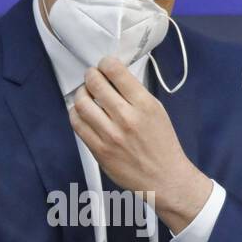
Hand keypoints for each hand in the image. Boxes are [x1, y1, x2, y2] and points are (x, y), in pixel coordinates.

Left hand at [69, 55, 211, 234]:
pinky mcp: (99, 150)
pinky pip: (77, 124)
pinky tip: (82, 113)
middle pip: (94, 83)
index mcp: (144, 104)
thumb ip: (135, 94)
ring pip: (81, 102)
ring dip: (81, 94)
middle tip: (92, 78)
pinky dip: (76, 114)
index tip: (104, 66)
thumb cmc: (162, 145)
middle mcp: (126, 118)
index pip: (115, 71)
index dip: (105, 63)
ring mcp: (110, 135)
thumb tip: (114, 77)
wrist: (165, 178)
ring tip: (86, 95)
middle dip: (90, 76)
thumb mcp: (157, 111)